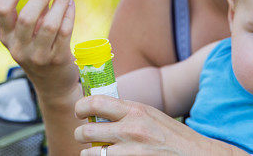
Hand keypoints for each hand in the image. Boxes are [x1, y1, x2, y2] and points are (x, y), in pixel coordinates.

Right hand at [0, 0, 78, 97]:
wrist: (53, 84)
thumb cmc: (40, 47)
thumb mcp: (29, 33)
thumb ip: (34, 9)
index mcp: (6, 36)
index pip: (2, 9)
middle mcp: (18, 48)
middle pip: (27, 17)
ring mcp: (37, 56)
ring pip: (49, 25)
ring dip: (59, 2)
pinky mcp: (57, 60)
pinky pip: (64, 32)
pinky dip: (69, 14)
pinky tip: (71, 3)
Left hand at [74, 96, 246, 154]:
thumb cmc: (172, 136)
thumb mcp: (150, 115)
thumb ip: (126, 112)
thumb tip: (98, 108)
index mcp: (135, 110)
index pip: (94, 102)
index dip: (80, 107)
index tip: (79, 112)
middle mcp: (130, 130)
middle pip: (86, 131)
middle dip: (81, 134)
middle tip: (84, 135)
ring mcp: (130, 153)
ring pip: (90, 153)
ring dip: (90, 152)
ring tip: (96, 151)